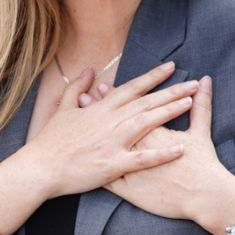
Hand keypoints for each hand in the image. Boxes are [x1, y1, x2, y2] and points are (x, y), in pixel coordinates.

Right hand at [19, 62, 202, 200]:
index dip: (153, 76)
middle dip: (171, 91)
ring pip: (147, 123)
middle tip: (194, 83)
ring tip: (191, 103)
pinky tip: (181, 148)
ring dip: (170, 112)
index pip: (132, 87)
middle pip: (146, 102)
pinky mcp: (113, 164)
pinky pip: (143, 158)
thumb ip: (78, 88)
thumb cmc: (50, 140)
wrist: (40, 167)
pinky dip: (162, 153)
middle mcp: (110, 121)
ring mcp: (113, 142)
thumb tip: (90, 70)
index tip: (171, 67)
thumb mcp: (63, 109)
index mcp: (100, 108)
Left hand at [96, 76, 234, 221]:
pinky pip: (107, 182)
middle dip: (99, 111)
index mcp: (152, 132)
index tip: (101, 86)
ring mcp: (130, 170)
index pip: (130, 111)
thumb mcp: (201, 133)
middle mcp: (137, 147)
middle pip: (114, 126)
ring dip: (93, 135)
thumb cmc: (203, 165)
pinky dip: (95, 172)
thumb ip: (202, 106)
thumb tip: (207, 81)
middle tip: (84, 96)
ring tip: (82, 124)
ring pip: (106, 150)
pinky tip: (81, 164)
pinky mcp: (129, 190)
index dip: (114, 98)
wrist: (203, 197)